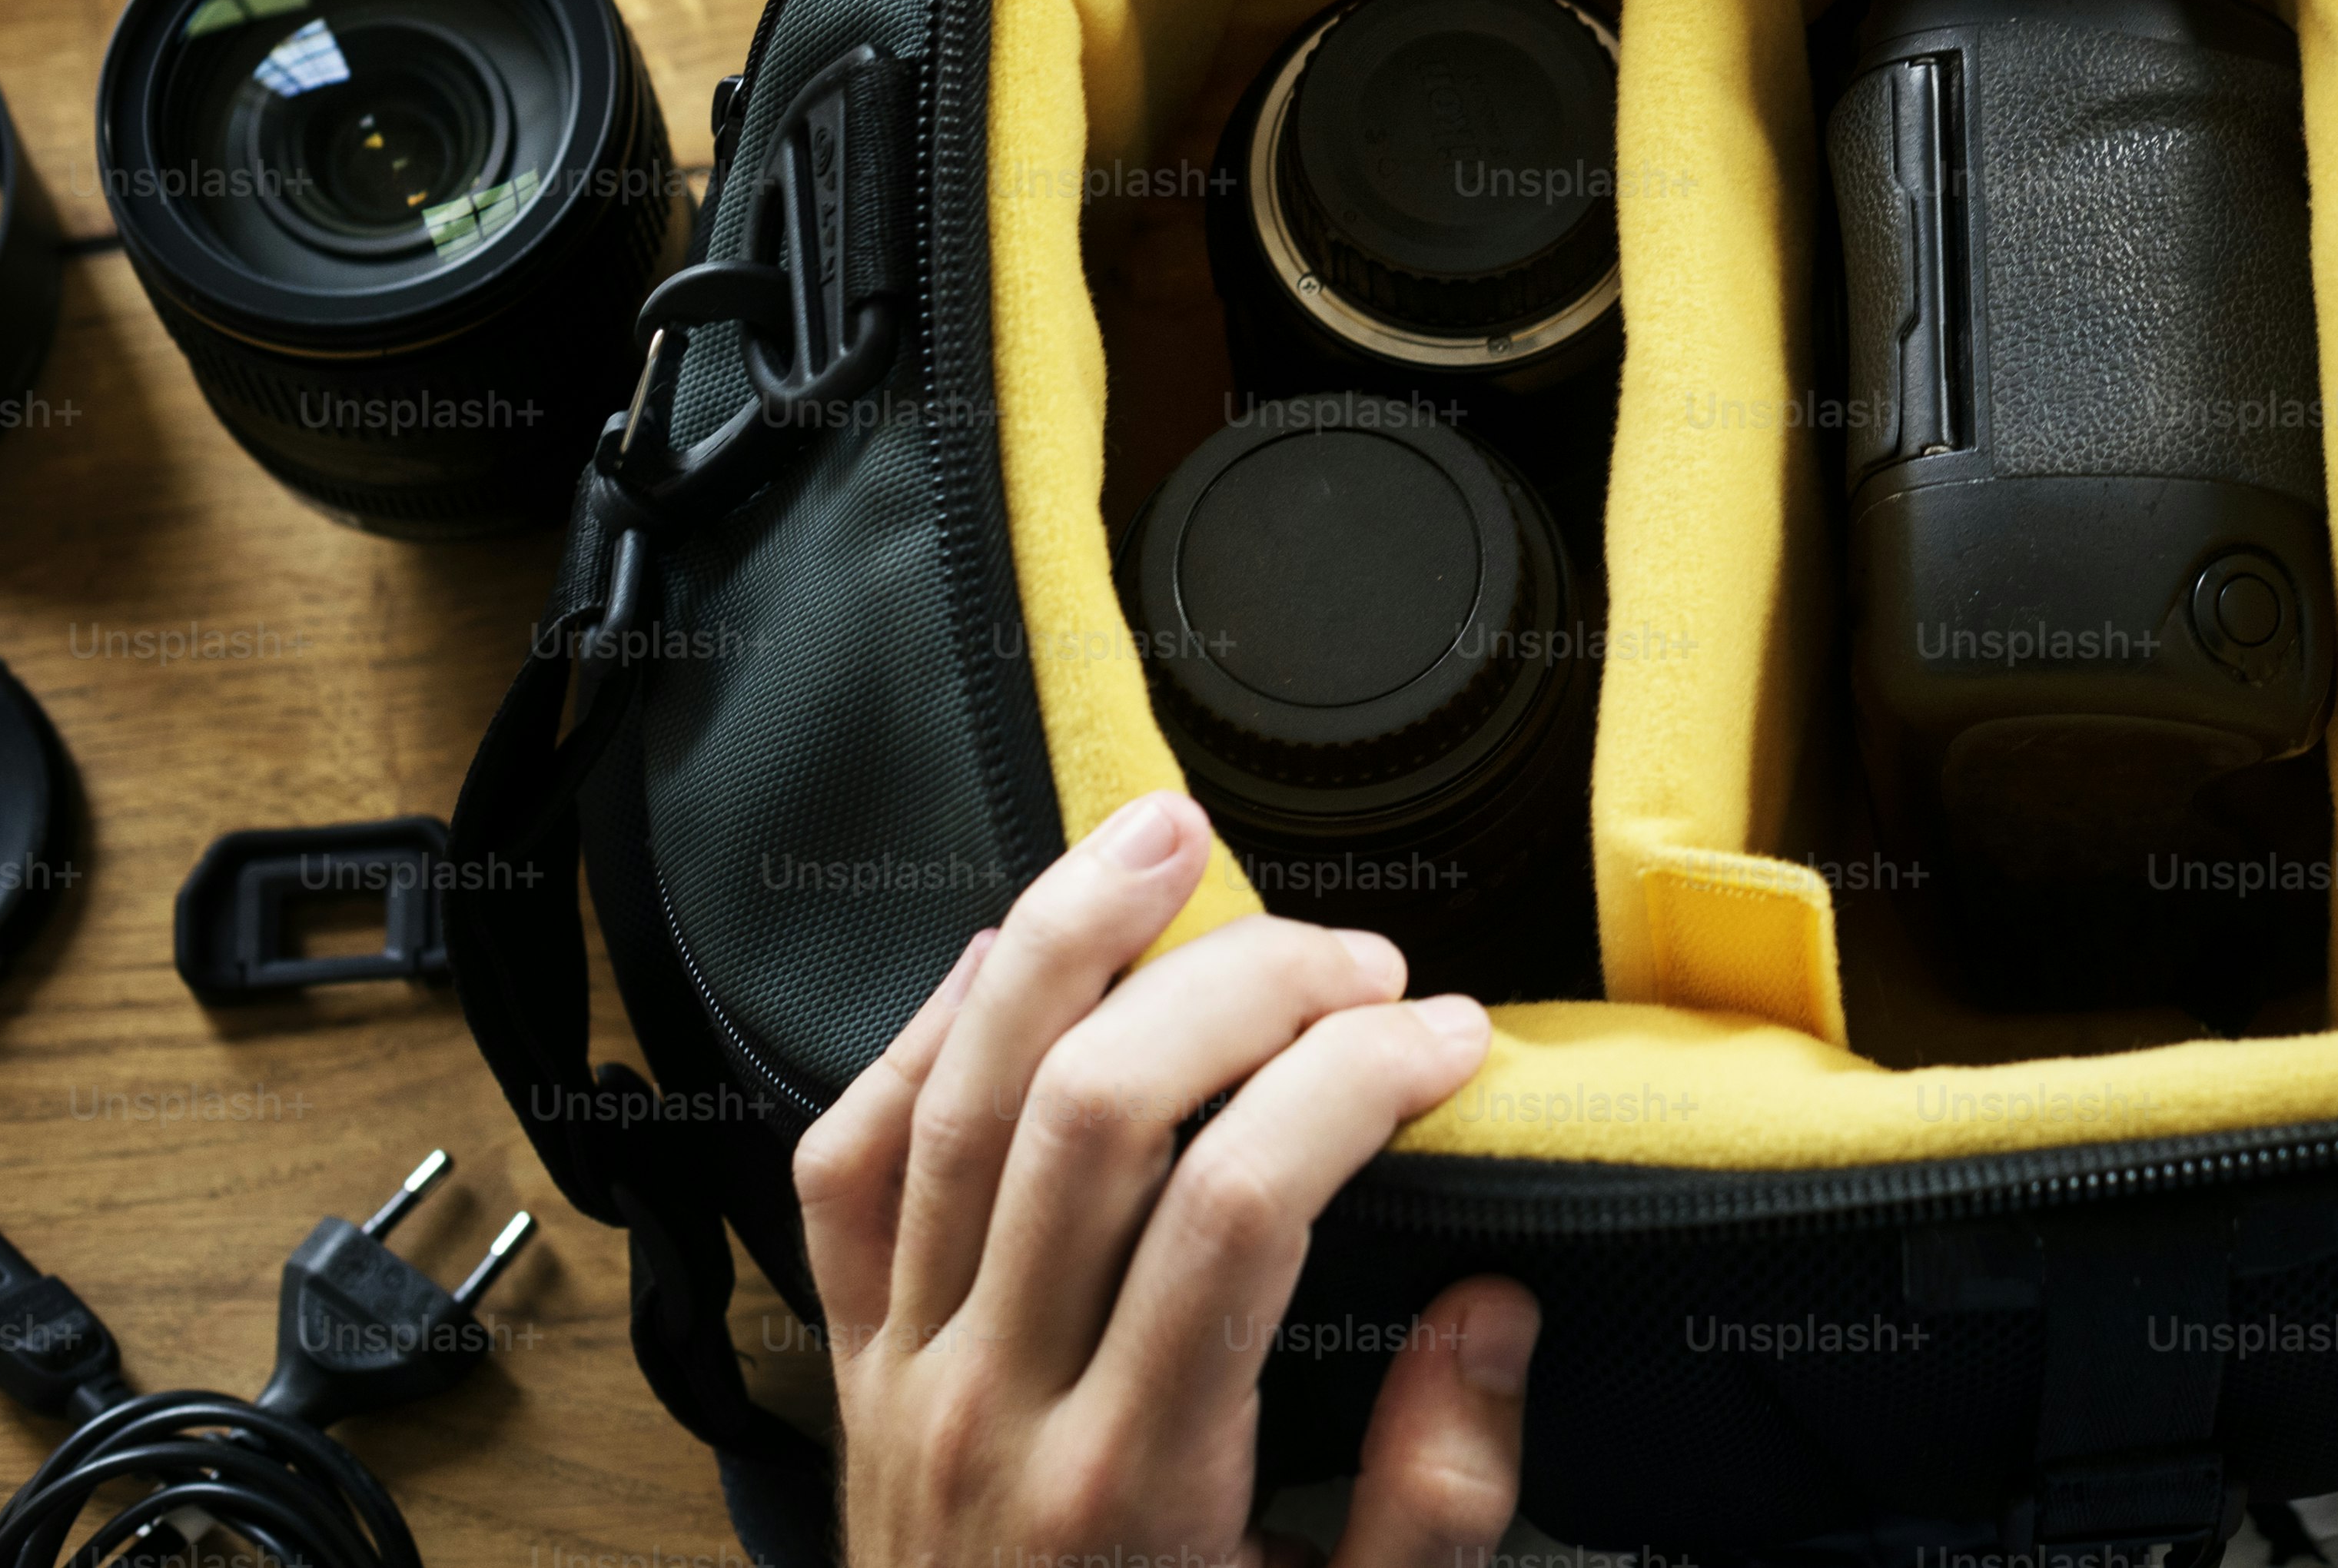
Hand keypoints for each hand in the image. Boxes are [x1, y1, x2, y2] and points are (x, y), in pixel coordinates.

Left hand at [796, 787, 1536, 1567]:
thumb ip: (1434, 1498)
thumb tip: (1492, 1309)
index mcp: (1130, 1487)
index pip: (1238, 1207)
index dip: (1355, 1083)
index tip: (1454, 1046)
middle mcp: (995, 1412)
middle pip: (1098, 1114)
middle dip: (1245, 988)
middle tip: (1362, 966)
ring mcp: (902, 1378)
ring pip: (959, 1098)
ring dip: (1069, 941)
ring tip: (1172, 839)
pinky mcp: (849, 1367)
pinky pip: (846, 1168)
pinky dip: (918, 1039)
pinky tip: (1003, 957)